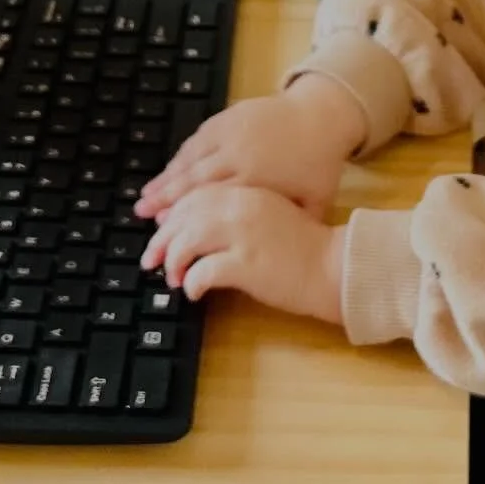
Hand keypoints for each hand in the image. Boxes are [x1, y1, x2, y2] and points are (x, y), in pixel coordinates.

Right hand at [135, 75, 365, 220]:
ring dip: (167, 177)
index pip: (213, 198)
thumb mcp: (314, 201)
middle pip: (194, 178)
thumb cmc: (319, 162)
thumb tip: (274, 254)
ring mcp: (231, 132)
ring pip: (190, 157)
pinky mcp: (229, 117)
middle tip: (141, 213)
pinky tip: (169, 168)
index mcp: (257, 176)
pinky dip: (181, 155)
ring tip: (146, 194)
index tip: (165, 227)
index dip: (186, 213)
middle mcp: (238, 153)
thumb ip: (292, 225)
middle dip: (165, 196)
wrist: (322, 114)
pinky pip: (198, 138)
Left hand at [141, 183, 344, 322]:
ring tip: (172, 278)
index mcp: (246, 192)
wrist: (332, 265)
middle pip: (186, 215)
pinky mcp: (247, 263)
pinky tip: (194, 291)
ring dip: (174, 261)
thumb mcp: (267, 215)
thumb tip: (196, 228)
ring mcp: (244, 234)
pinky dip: (192, 282)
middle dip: (163, 238)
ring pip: (189, 239)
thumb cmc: (302, 245)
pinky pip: (204, 270)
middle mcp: (242, 206)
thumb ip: (235, 212)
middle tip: (152, 259)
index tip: (160, 230)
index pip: (196, 195)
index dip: (173, 213)